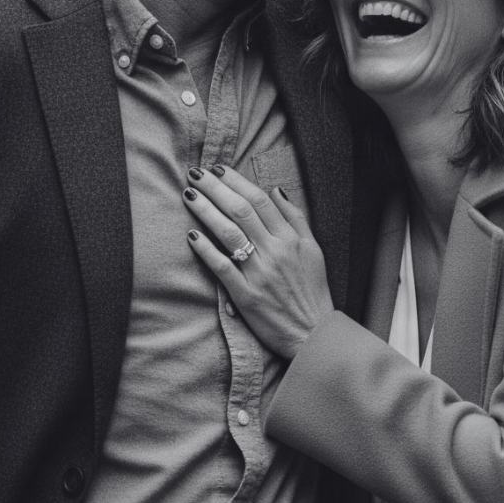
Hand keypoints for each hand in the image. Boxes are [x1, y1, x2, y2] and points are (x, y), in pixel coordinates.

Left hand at [183, 165, 333, 359]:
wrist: (313, 333)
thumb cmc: (313, 291)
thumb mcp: (314, 250)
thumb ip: (296, 218)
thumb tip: (276, 190)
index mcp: (291, 239)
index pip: (260, 201)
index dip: (237, 182)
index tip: (218, 169)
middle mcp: (275, 252)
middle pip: (241, 210)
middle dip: (216, 188)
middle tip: (195, 173)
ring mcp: (259, 273)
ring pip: (228, 233)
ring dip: (206, 211)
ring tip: (189, 195)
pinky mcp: (246, 295)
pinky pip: (222, 268)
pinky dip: (206, 250)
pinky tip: (191, 236)